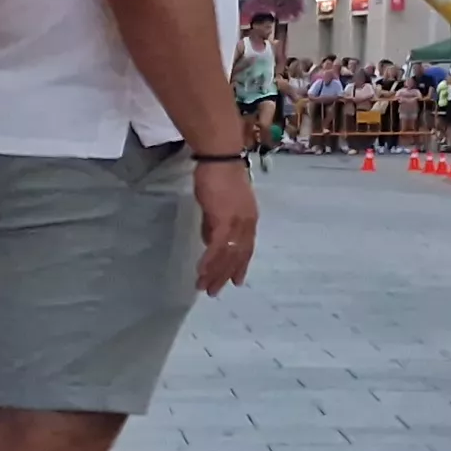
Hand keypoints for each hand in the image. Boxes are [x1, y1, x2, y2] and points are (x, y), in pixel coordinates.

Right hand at [192, 161, 258, 293]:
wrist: (219, 159)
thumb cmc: (217, 177)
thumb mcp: (218, 205)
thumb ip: (214, 224)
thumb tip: (210, 242)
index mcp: (249, 219)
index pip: (246, 248)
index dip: (240, 266)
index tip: (235, 281)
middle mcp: (247, 224)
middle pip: (238, 256)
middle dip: (225, 275)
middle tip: (214, 291)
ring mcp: (238, 223)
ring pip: (228, 255)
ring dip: (215, 273)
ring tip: (204, 287)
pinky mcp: (224, 220)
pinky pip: (218, 247)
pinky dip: (210, 261)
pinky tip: (201, 271)